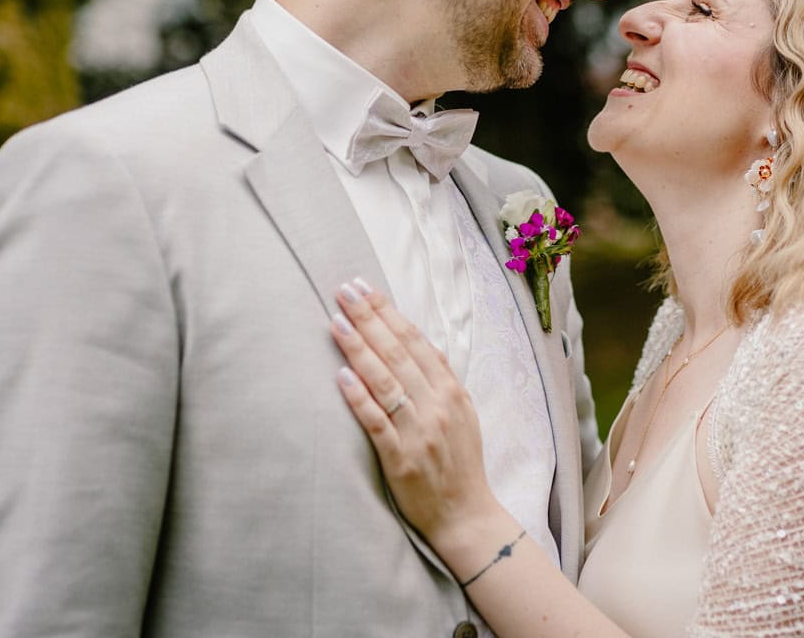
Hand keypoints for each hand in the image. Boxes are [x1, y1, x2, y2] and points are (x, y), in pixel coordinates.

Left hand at [330, 279, 498, 544]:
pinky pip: (376, 423)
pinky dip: (359, 397)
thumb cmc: (460, 462)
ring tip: (337, 321)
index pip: (415, 341)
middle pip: (397, 353)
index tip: (365, 288)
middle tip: (344, 291)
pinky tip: (341, 375)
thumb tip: (418, 342)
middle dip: (369, 318)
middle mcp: (437, 406)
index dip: (388, 313)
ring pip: (385, 381)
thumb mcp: (463, 413)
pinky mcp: (401, 459)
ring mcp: (419, 432)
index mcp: (451, 391)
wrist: (467, 514)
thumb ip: (441, 379)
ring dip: (359, 348)